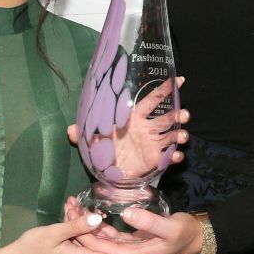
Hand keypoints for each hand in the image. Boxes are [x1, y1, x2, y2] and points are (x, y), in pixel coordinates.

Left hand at [63, 204, 203, 253]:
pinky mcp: (131, 241)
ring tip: (73, 207)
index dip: (86, 234)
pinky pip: (109, 237)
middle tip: (67, 208)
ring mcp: (128, 249)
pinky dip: (98, 226)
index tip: (72, 217)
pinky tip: (88, 214)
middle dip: (80, 228)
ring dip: (87, 226)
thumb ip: (148, 222)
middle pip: (97, 246)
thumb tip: (127, 213)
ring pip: (101, 241)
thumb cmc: (184, 233)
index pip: (102, 249)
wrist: (197, 237)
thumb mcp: (169, 227)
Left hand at [67, 76, 189, 165]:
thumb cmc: (104, 149)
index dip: (164, 89)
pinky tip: (175, 157)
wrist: (110, 173)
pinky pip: (169, 155)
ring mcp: (154, 142)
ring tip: (182, 136)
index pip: (151, 100)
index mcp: (134, 118)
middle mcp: (147, 128)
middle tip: (184, 113)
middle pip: (166, 117)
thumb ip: (83, 133)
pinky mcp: (157, 158)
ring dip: (180, 133)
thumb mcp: (91, 141)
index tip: (179, 80)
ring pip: (172, 134)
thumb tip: (69, 130)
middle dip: (178, 113)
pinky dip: (174, 156)